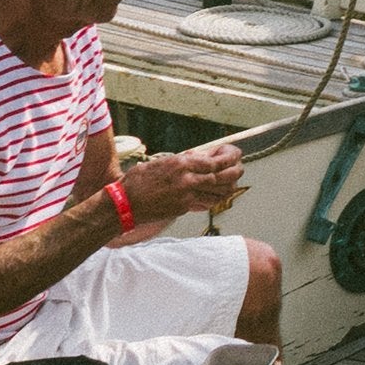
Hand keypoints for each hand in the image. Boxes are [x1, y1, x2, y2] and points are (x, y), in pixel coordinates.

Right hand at [120, 142, 244, 225]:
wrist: (124, 204)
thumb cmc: (139, 180)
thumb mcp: (162, 162)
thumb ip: (184, 160)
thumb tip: (203, 157)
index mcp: (181, 164)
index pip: (215, 162)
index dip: (229, 159)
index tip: (234, 155)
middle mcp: (187, 180)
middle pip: (222, 178)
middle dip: (235, 172)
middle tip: (239, 167)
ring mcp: (186, 197)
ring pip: (218, 193)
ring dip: (228, 186)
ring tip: (232, 181)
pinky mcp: (183, 209)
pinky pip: (206, 203)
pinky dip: (215, 198)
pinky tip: (215, 194)